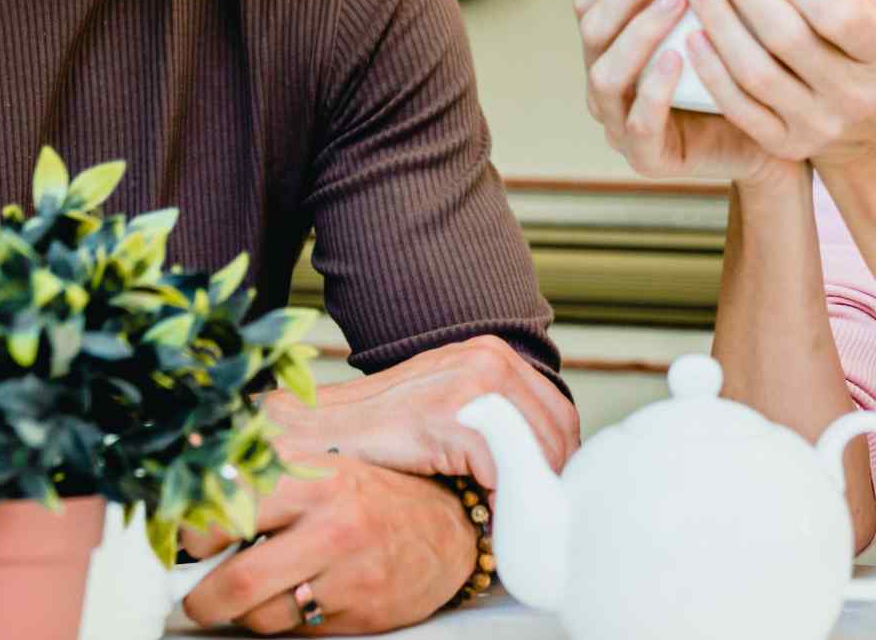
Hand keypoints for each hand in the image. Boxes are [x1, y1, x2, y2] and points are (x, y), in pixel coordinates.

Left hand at [180, 460, 474, 634]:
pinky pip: (297, 633)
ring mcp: (348, 577)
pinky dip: (287, 621)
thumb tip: (195, 514)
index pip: (231, 511)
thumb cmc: (374, 497)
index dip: (196, 535)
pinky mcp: (360, 616)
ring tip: (261, 590)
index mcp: (315, 480)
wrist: (447, 530)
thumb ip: (263, 486)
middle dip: (203, 599)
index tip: (192, 543)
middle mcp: (332, 527)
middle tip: (198, 597)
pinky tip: (302, 596)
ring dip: (246, 612)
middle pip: (238, 582)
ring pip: (262, 616)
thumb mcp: (321, 470)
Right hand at [263, 334, 577, 489]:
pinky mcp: (451, 416)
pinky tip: (483, 520)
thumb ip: (497, 423)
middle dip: (548, 482)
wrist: (315, 434)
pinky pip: (503, 469)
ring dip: (528, 494)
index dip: (556, 462)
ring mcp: (471, 383)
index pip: (560, 415)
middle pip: (559, 434)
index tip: (542, 499)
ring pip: (539, 451)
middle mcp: (489, 359)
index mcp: (492, 354)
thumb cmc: (379, 434)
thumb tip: (545, 468)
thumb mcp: (449, 407)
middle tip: (530, 519)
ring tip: (508, 522)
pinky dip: (500, 502)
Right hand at [575, 0, 796, 186]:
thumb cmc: (735, 69)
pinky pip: (639, 125)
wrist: (770, 139)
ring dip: (640, 30)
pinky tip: (676, 58)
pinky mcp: (647, 158)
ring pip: (606, 74)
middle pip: (593, 29)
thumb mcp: (713, 14)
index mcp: (608, 46)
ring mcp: (619, 123)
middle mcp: (604, 83)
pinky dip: (653, 90)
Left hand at [681, 0, 875, 169]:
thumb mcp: (875, 13)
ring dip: (719, 24)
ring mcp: (819, 125)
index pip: (841, 16)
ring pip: (756, 73)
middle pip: (788, 39)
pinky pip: (740, 107)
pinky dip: (712, 71)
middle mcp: (855, 94)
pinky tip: (692, 36)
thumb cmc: (867, 50)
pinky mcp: (786, 144)